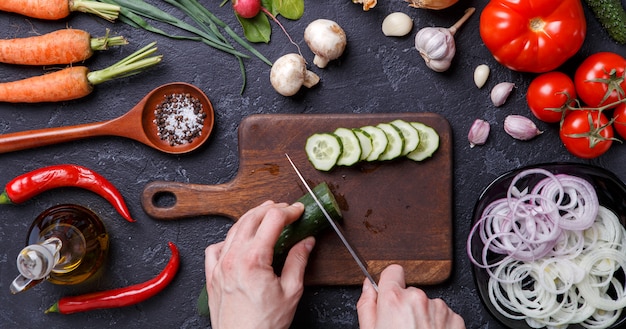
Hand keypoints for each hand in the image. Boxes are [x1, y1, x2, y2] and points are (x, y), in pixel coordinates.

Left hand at [204, 201, 314, 328]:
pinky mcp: (212, 276)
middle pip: (251, 218)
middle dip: (270, 209)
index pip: (273, 220)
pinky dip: (228, 239)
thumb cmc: (264, 326)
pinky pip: (215, 248)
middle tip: (284, 209)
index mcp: (254, 259)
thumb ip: (298, 261)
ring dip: (250, 218)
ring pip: (233, 229)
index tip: (298, 211)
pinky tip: (238, 240)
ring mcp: (219, 266)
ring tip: (264, 217)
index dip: (289, 211)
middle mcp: (233, 258)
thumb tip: (306, 242)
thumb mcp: (291, 292)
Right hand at [356, 264, 464, 328]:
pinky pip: (443, 315)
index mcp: (394, 300)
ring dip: (423, 317)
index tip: (389, 295)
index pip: (392, 271)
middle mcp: (418, 299)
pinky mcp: (456, 319)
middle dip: (405, 306)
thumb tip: (367, 288)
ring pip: (427, 304)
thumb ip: (367, 306)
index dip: (389, 284)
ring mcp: (439, 308)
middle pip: (409, 292)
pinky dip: (438, 325)